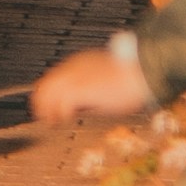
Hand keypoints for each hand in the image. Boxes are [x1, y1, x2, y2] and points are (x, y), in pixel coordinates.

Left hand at [31, 42, 164, 138]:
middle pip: (45, 85)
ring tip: (53, 122)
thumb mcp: (108, 80)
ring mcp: (74, 78)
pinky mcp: (78, 89)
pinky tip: (65, 120)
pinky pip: (60, 103)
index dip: (51, 96)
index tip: (54, 108)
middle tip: (49, 119)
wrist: (142, 71)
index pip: (55, 78)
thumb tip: (86, 104)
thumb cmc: (133, 77)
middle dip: (44, 104)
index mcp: (81, 63)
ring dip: (48, 110)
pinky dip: (60, 113)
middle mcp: (73, 68)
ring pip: (47, 93)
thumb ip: (93, 89)